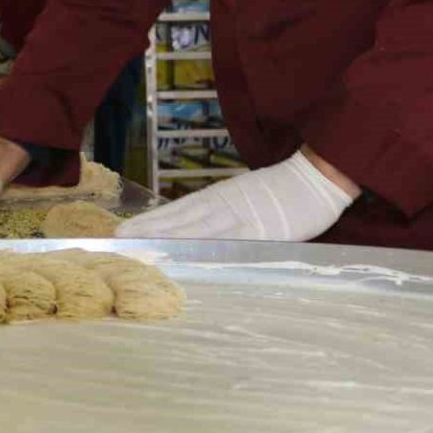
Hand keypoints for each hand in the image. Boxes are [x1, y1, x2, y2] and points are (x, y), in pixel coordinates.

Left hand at [116, 148, 356, 240]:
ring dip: (167, 238)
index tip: (123, 231)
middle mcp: (223, 204)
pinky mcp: (262, 230)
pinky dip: (207, 248)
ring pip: (196, 229)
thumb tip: (190, 230)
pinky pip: (230, 241)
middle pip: (179, 219)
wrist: (315, 177)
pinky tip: (187, 255)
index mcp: (218, 196)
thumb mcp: (244, 197)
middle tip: (116, 239)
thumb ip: (220, 213)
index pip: (177, 211)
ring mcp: (241, 216)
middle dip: (148, 230)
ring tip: (139, 245)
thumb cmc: (281, 191)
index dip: (150, 221)